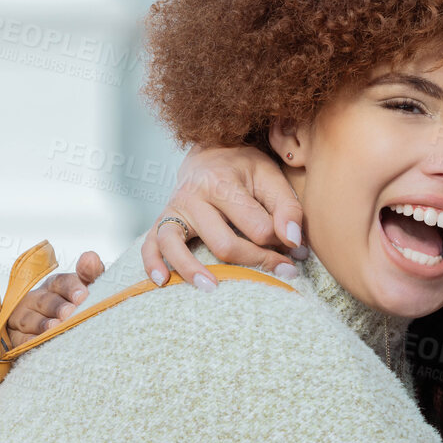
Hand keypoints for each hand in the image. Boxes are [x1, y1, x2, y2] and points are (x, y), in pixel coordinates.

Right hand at [5, 250, 103, 344]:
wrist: (68, 342)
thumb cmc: (78, 310)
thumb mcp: (88, 291)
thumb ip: (92, 275)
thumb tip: (91, 257)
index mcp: (56, 286)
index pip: (62, 282)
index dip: (72, 287)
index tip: (83, 295)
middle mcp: (37, 299)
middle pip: (45, 300)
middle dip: (57, 306)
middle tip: (70, 313)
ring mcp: (23, 318)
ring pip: (28, 319)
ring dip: (41, 324)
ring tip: (55, 327)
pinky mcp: (16, 338)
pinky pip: (19, 339)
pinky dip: (28, 341)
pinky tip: (39, 343)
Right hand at [141, 144, 307, 287]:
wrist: (210, 154)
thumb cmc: (244, 169)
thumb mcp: (271, 177)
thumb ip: (287, 207)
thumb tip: (294, 241)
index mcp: (223, 182)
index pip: (257, 227)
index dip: (280, 242)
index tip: (294, 249)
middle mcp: (193, 195)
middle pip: (223, 244)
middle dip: (256, 261)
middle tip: (282, 271)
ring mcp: (173, 209)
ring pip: (177, 245)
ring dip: (192, 270)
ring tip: (212, 289)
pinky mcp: (161, 221)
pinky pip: (149, 245)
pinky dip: (152, 263)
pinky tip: (162, 281)